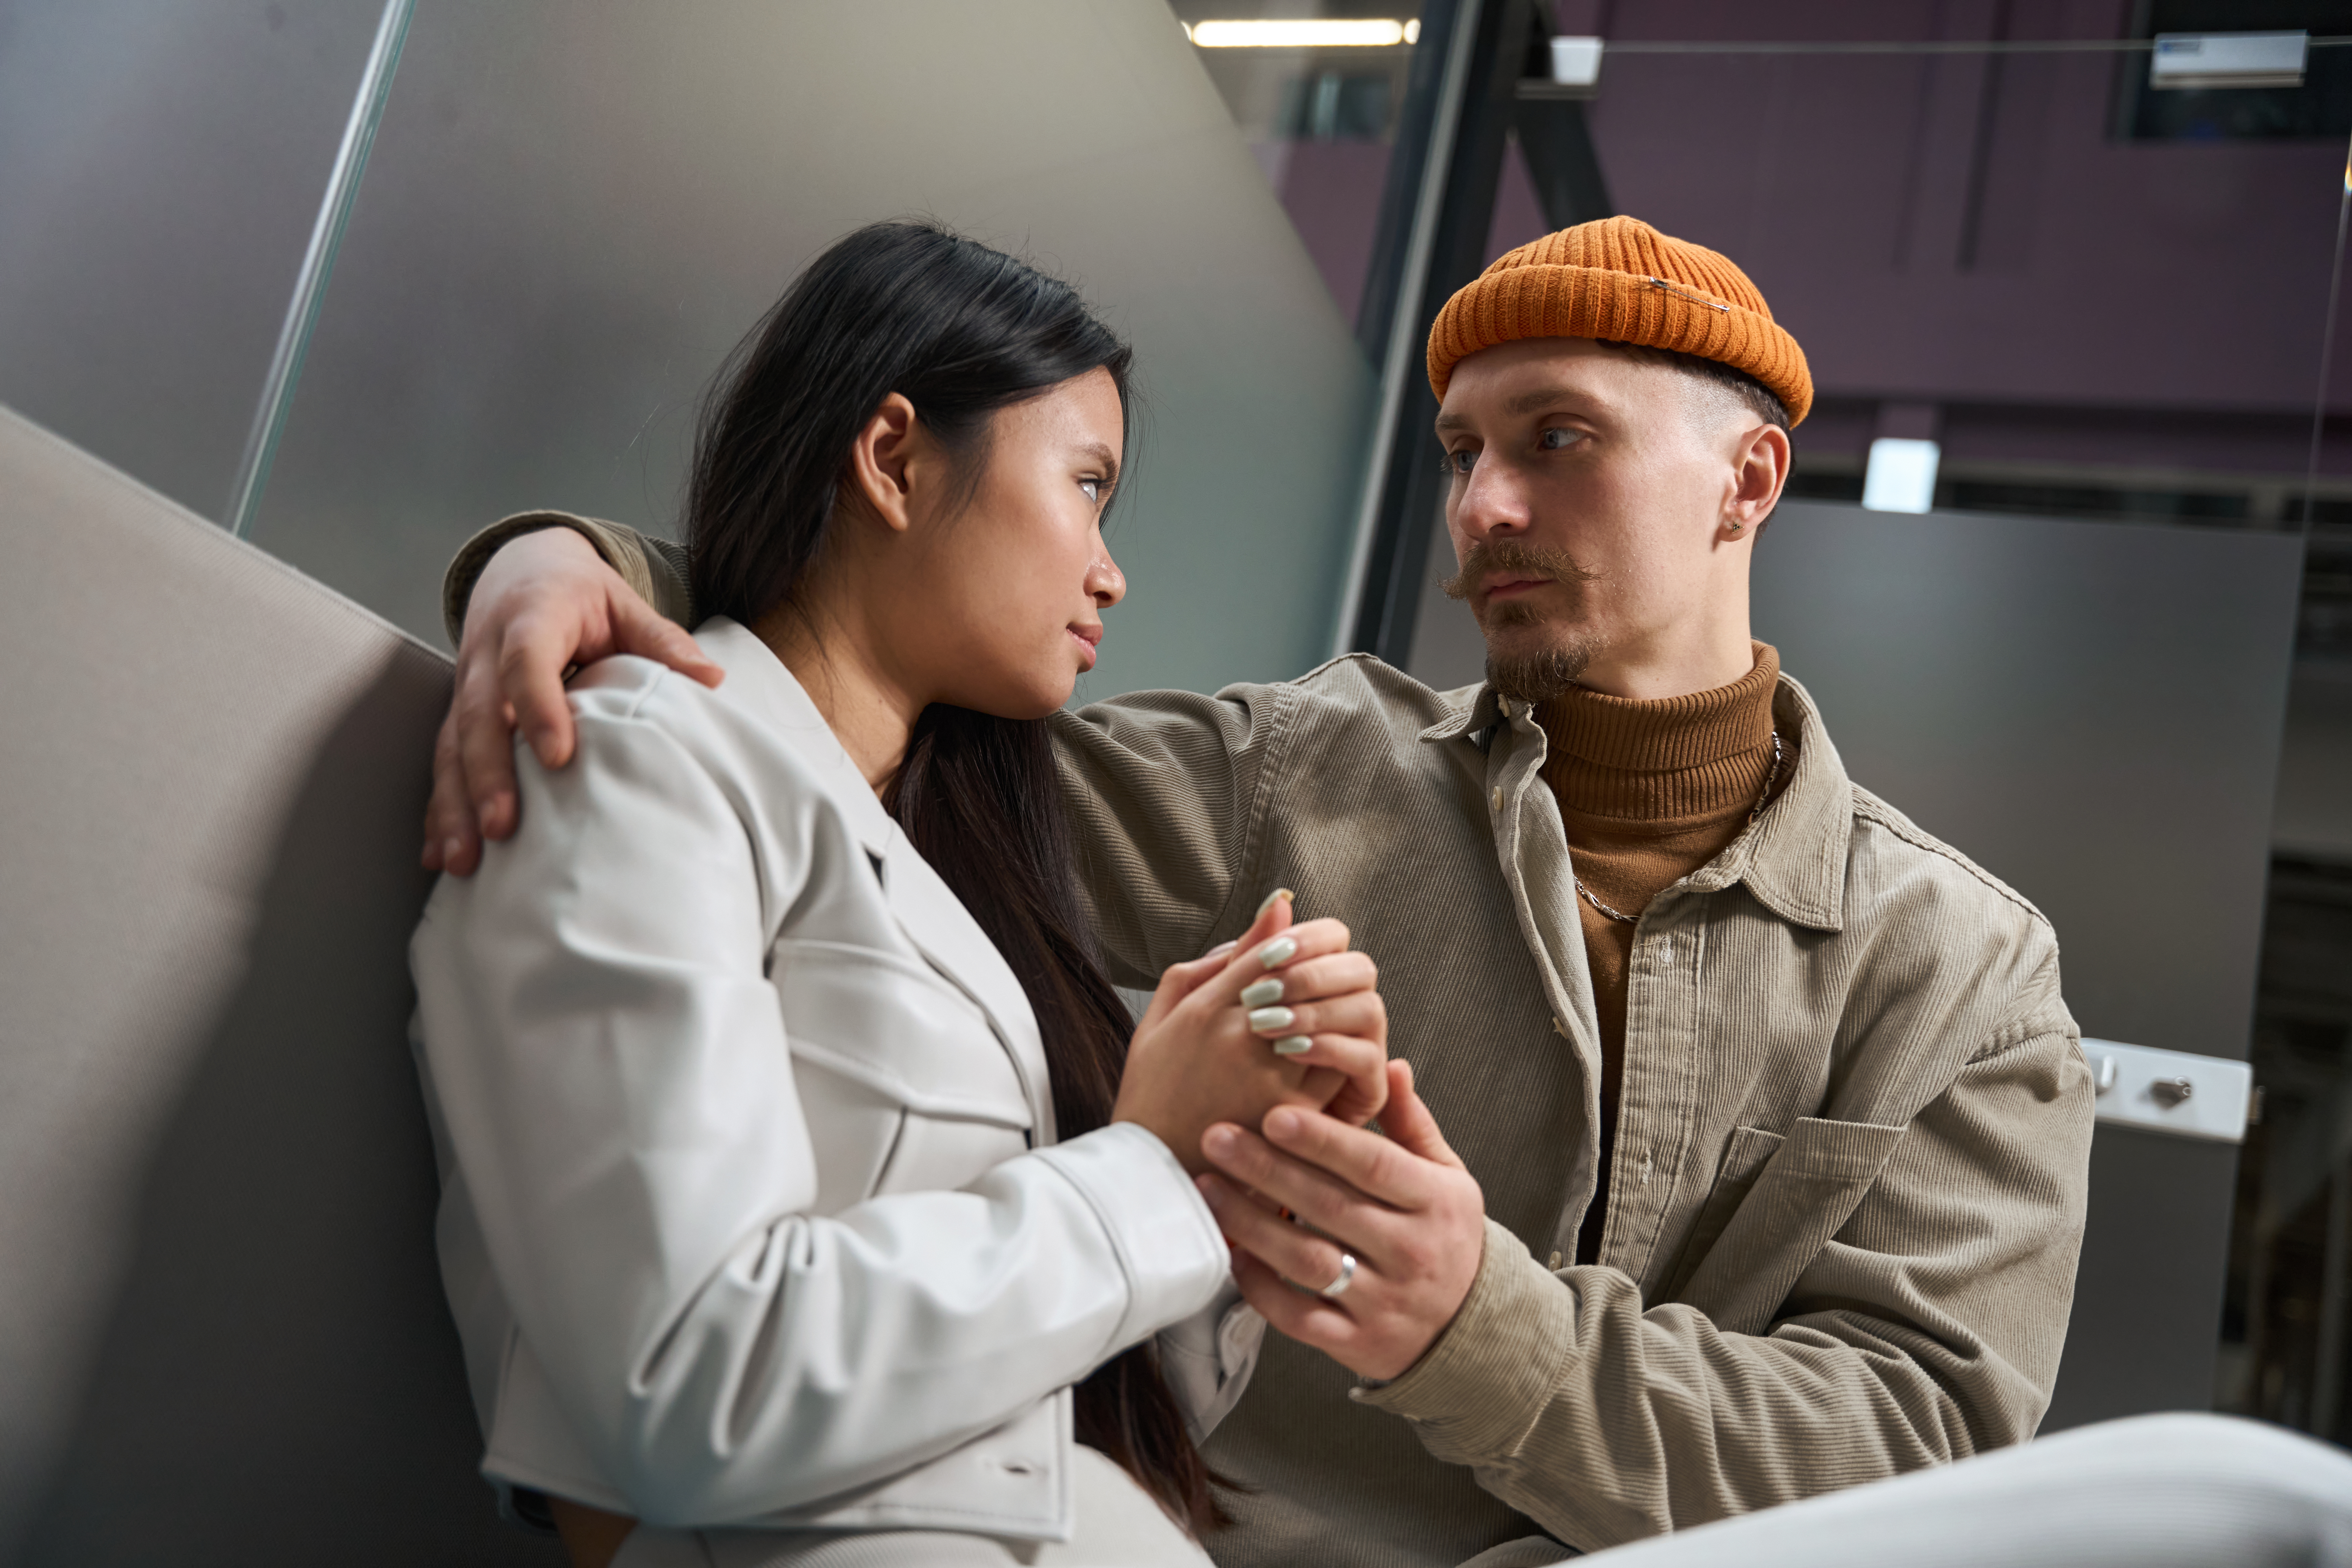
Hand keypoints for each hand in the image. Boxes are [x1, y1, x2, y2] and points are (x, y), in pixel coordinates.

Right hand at [423, 527, 722, 874]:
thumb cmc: (579, 595)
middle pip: (478, 714)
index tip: (558, 756)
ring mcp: (466, 686)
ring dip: (455, 805)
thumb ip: (661, 639)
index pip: (527, 661)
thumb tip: (711, 677)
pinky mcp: (458, 715)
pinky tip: (442, 854)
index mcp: (531, 618)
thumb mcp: (622, 603)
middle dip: (487, 773)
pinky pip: (443, 762)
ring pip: (451, 746)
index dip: (538, 706)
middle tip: (502, 826)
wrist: (522, 569)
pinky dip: (441, 810)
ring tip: (465, 859)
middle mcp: (486, 653)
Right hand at [1114, 893, 1388, 1176]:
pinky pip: (1337, 1064)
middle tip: (1324, 967)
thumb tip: (1257, 922)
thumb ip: (1206, 965)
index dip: (1293, 938)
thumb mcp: (1160, 1018)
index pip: (1265, 950)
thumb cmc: (1154, 1090)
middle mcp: (1239, 1037)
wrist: (1154, 1172)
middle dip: (1319, 966)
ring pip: (1330, 1016)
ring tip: (1327, 1008)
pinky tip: (1328, 1049)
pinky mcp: (1293, 1112)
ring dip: (1335, 1005)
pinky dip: (1340, 1049)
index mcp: (1203, 1010)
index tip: (1301, 938)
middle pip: (1304, 977)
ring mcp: (1269, 1075)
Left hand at [1197, 1060, 1483, 1381]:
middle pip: (1330, 1206)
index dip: (1322, 1139)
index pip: (1373, 1164)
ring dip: (1252, 1224)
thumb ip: (1413, 1124)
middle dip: (1267, 1169)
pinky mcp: (1356, 1343)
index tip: (1273, 1114)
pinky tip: (1232, 1253)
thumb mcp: (1447, 1178)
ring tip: (1208, 1187)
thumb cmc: (1444, 1236)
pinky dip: (1261, 1287)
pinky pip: (1299, 1317)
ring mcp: (1383, 1302)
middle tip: (1216, 1137)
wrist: (1469, 1329)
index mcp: (1435, 1202)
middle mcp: (1411, 1252)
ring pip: (1308, 1260)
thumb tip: (1390, 1065)